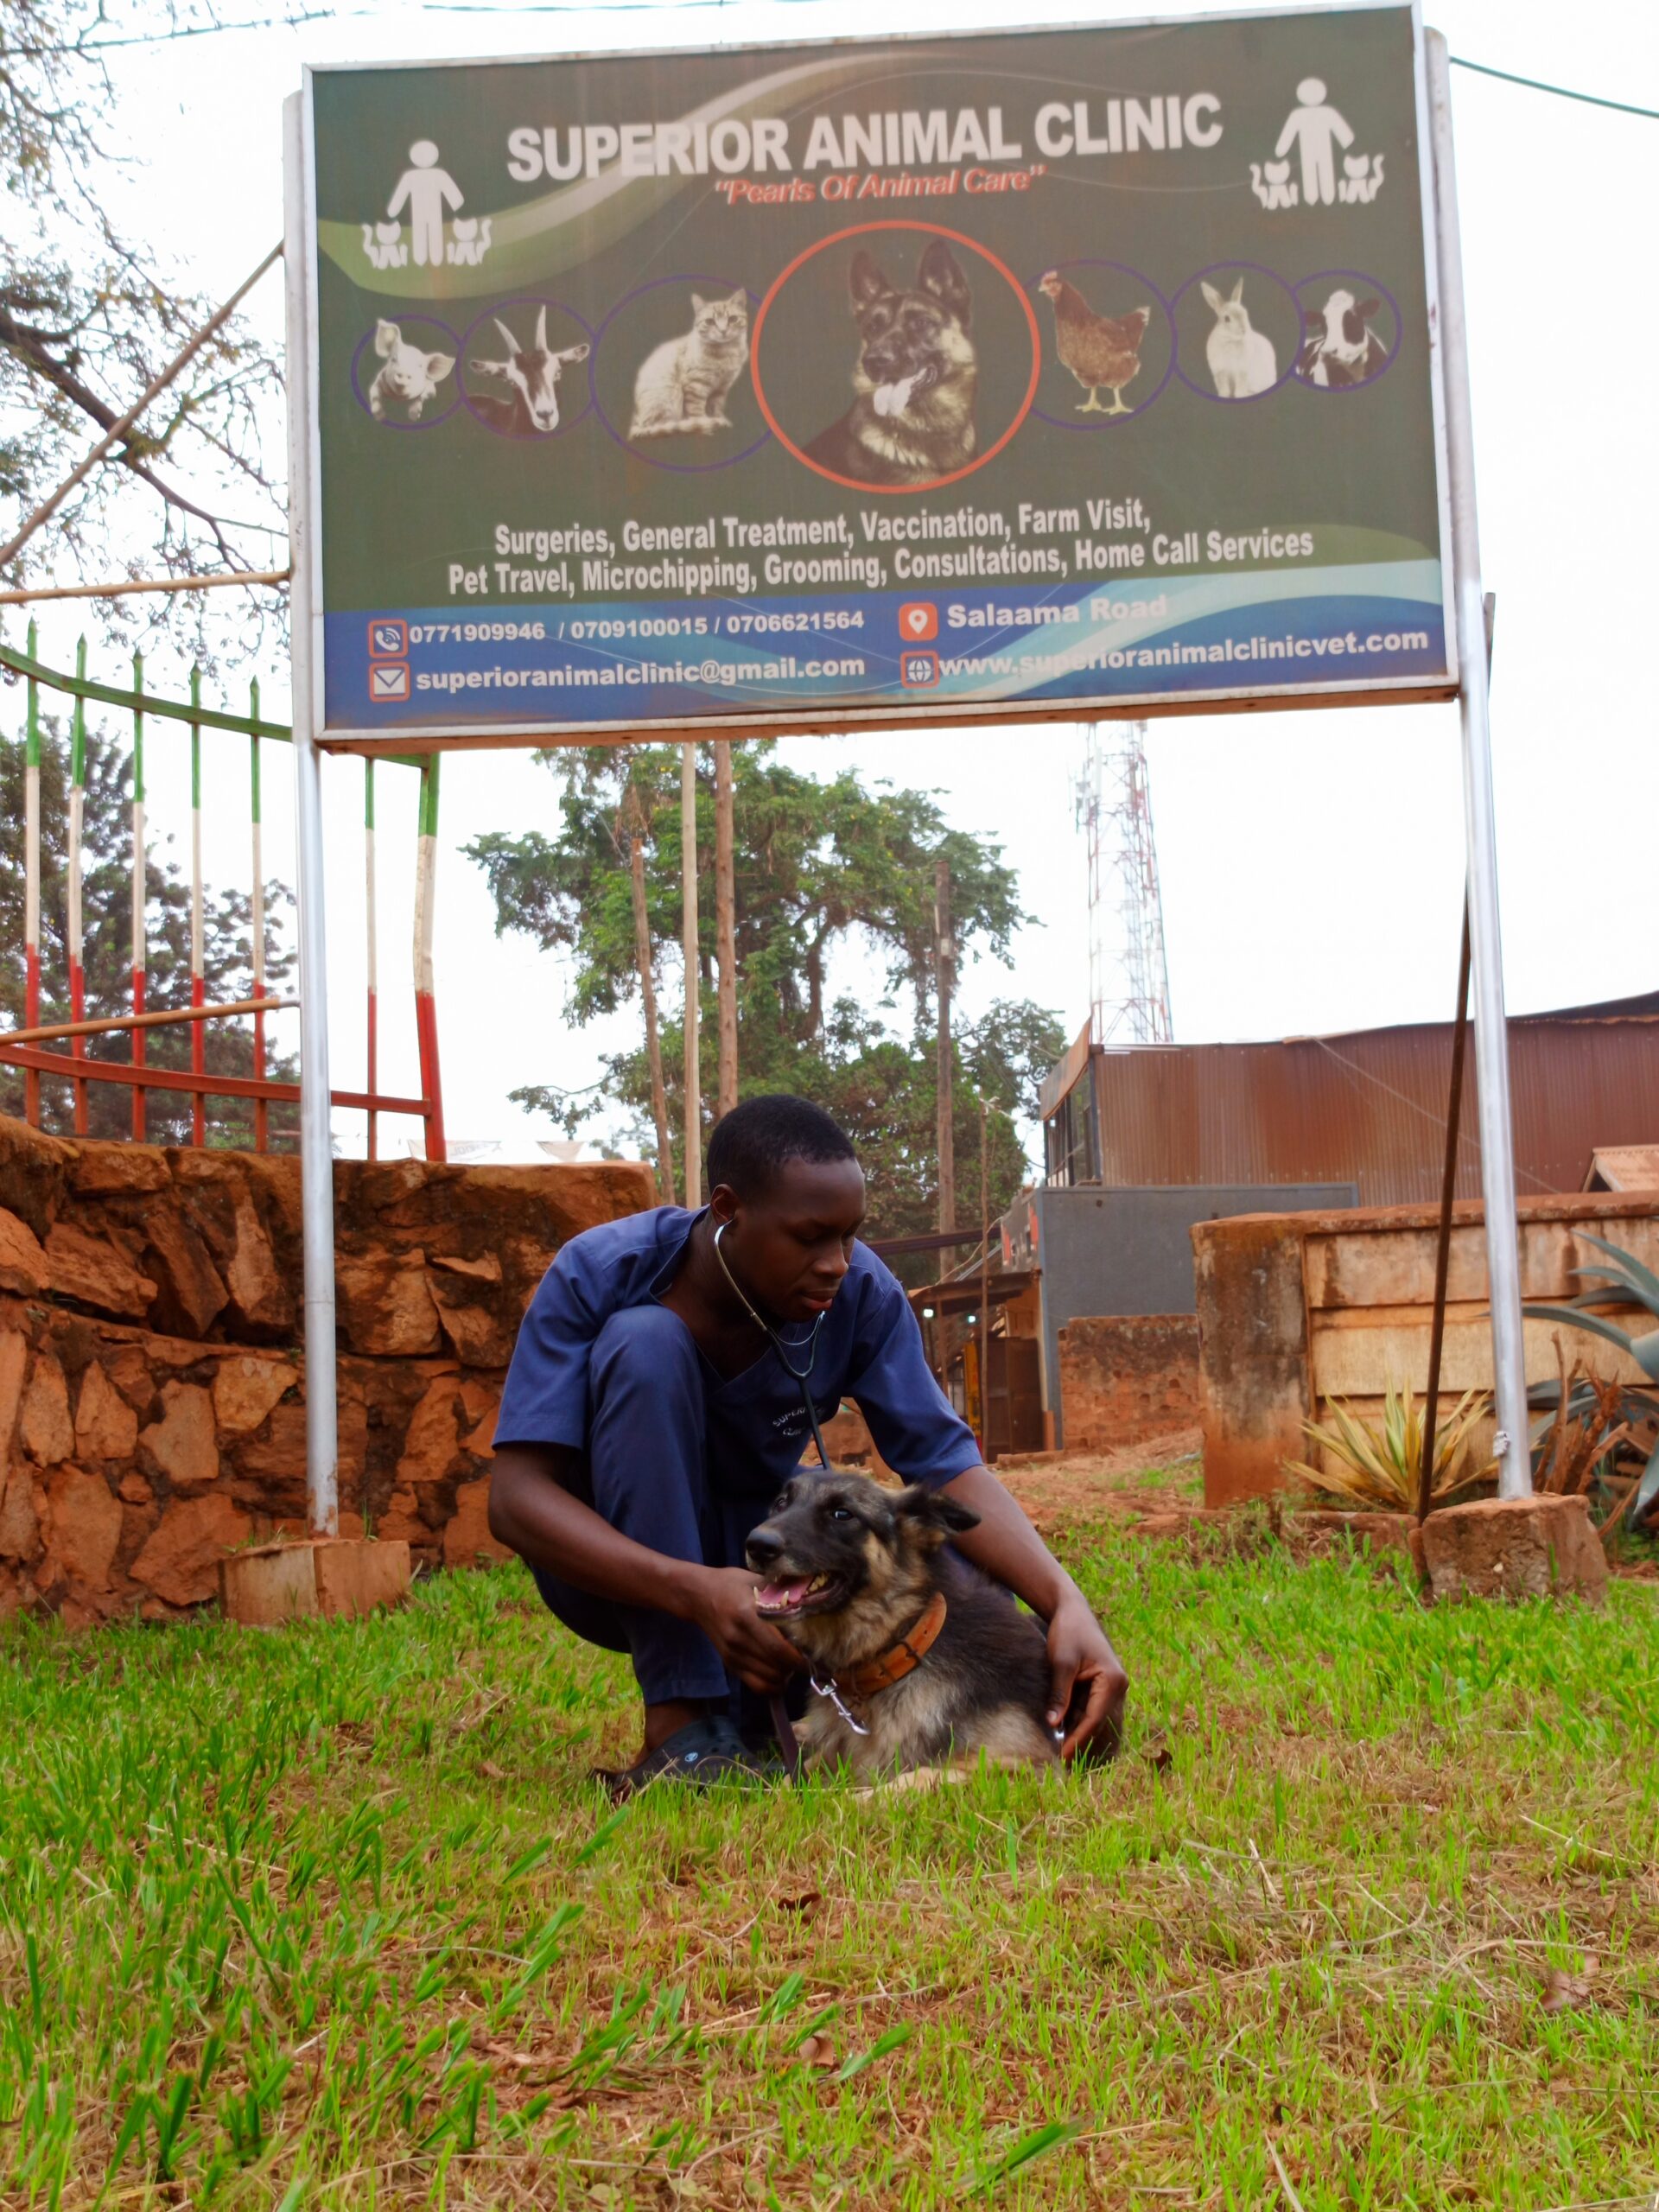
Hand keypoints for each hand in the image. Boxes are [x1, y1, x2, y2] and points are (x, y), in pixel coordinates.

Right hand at [689, 1567, 802, 1694]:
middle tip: (812, 1661)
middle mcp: (739, 1638)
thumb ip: (782, 1590)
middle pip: (776, 1665)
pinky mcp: (729, 1663)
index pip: (778, 1647)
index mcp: (747, 1614)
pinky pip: (756, 1685)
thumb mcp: (756, 1579)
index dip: (800, 1657)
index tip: (817, 1656)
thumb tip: (813, 1597)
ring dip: (786, 1676)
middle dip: (798, 1667)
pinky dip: (773, 1686)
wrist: (697, 1595)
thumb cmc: (731, 1584)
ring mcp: (733, 1654)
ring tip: (794, 1663)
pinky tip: (780, 1675)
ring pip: (768, 1678)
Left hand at [1045, 1590, 1126, 1761]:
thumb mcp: (1061, 1663)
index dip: (1078, 1739)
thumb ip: (1059, 1694)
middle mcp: (1117, 1686)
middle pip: (1097, 1721)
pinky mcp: (1100, 1686)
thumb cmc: (1068, 1632)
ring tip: (1058, 1750)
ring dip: (1077, 1731)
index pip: (1095, 1718)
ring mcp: (1110, 1687)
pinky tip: (1061, 1730)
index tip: (1063, 1756)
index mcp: (1113, 1680)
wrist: (1071, 1610)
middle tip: (1060, 1761)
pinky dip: (1075, 1718)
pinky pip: (1088, 1708)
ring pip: (1092, 1717)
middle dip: (1079, 1739)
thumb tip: (1054, 1725)